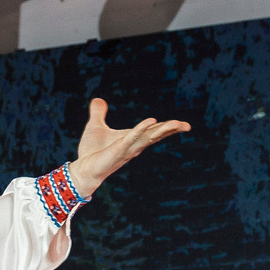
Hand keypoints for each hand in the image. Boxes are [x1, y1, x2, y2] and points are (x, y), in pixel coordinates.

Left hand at [65, 97, 190, 198]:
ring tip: (177, 124)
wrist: (83, 170)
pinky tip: (151, 122)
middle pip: (156, 135)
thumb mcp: (95, 127)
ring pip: (149, 138)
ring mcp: (127, 148)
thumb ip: (98, 114)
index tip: (182, 124)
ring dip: (163, 130)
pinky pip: (132, 138)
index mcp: (132, 139)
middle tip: (187, 126)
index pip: (153, 132)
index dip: (167, 127)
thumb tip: (98, 100)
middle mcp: (133, 145)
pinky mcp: (118, 150)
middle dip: (171, 130)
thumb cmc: (91, 152)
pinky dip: (141, 129)